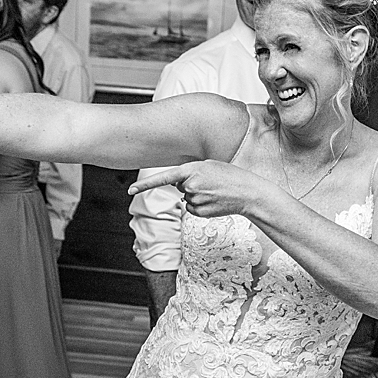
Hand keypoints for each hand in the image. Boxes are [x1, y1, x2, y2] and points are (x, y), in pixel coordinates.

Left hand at [127, 159, 271, 218]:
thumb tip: (177, 185)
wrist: (247, 192)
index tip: (130, 190)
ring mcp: (195, 200)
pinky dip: (201, 206)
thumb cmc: (230, 176)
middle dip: (190, 184)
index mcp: (191, 170)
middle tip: (209, 182)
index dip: (145, 185)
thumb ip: (190, 171)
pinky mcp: (199, 212)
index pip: (162, 178)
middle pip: (179, 186)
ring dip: (197, 195)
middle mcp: (190, 185)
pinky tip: (214, 201)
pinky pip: (192, 209)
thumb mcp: (209, 165)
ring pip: (186, 199)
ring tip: (214, 192)